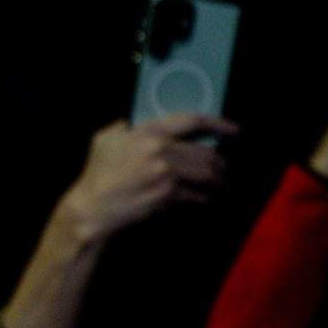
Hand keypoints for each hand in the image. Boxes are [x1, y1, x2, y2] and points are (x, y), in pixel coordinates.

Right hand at [59, 114, 236, 240]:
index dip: (218, 124)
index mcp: (149, 132)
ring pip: (206, 174)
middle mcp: (160, 150)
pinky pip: (195, 195)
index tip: (234, 130)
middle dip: (219, 163)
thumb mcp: (105, 140)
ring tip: (219, 184)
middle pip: (205, 153)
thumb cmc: (97, 174)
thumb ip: (122, 128)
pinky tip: (205, 199)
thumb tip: (129, 125)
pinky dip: (203, 198)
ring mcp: (165, 173)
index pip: (192, 121)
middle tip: (224, 169)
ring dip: (217, 181)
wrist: (93, 207)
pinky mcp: (167, 195)